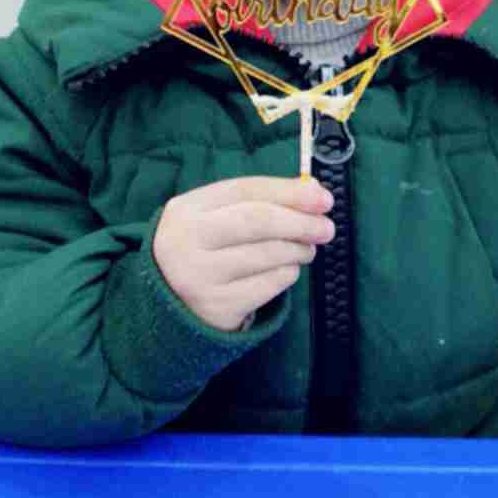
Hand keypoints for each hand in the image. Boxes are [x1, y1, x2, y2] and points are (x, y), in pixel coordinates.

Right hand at [153, 175, 334, 331]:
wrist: (170, 304)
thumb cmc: (204, 249)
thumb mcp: (216, 217)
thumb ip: (260, 201)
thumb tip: (313, 191)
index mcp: (186, 209)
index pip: (245, 190)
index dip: (288, 191)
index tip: (323, 198)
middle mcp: (187, 241)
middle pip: (257, 221)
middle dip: (300, 222)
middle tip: (327, 228)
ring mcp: (200, 276)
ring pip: (267, 255)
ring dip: (298, 250)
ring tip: (307, 249)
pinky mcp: (217, 307)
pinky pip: (269, 285)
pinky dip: (287, 274)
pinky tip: (287, 269)